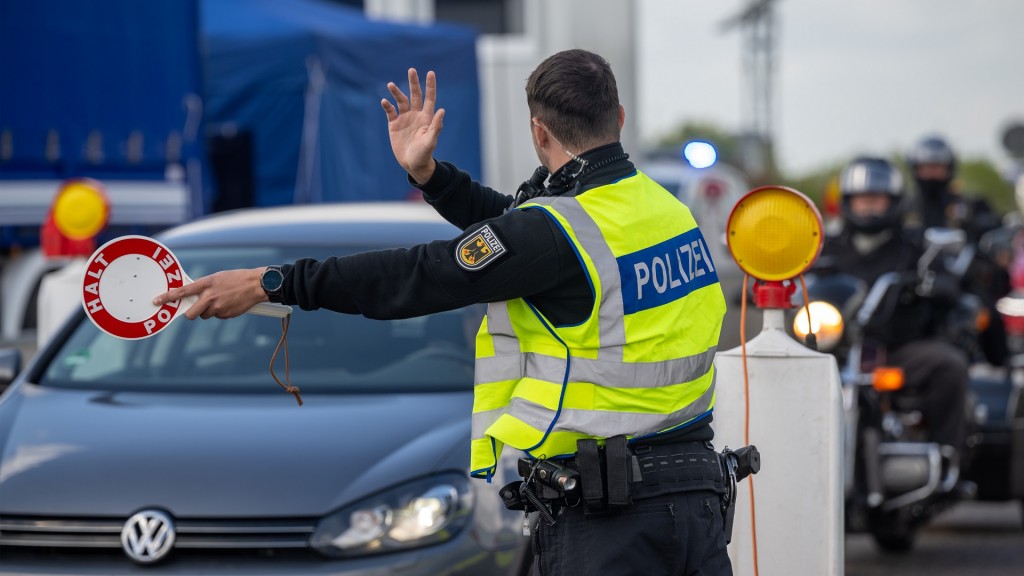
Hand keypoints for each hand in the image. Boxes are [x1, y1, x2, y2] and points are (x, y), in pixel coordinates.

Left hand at [152, 267, 267, 319]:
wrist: (256, 284)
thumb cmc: (237, 278)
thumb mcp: (217, 278)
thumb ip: (204, 286)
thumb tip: (193, 296)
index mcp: (206, 284)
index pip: (182, 292)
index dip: (167, 297)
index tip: (156, 301)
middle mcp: (209, 296)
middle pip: (191, 314)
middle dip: (192, 313)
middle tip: (198, 309)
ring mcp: (218, 307)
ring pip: (206, 315)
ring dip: (210, 311)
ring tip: (222, 300)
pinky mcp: (226, 314)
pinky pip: (218, 316)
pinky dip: (222, 312)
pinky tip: (230, 303)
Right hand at [381, 68, 443, 184]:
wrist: (413, 164)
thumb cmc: (424, 154)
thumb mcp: (430, 141)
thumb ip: (436, 126)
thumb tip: (442, 110)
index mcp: (426, 118)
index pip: (429, 98)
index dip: (430, 86)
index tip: (430, 73)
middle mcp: (416, 115)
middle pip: (415, 95)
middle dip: (413, 83)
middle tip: (412, 70)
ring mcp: (404, 119)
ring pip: (401, 101)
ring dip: (396, 93)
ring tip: (390, 84)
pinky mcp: (394, 125)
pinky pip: (390, 112)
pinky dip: (387, 106)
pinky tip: (385, 102)